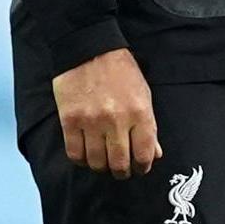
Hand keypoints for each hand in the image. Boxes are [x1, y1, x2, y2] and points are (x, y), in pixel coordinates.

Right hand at [51, 47, 159, 178]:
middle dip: (122, 172)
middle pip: (119, 163)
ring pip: (96, 162)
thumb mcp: (144, 94)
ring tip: (104, 163)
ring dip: (101, 167)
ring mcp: (91, 121)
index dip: (143, 167)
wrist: (90, 50)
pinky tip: (86, 155)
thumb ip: (149, 126)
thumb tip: (155, 154)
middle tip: (121, 171)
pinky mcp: (69, 121)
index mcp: (140, 112)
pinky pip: (75, 153)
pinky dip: (81, 159)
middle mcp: (116, 120)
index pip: (144, 153)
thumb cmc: (121, 72)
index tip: (140, 169)